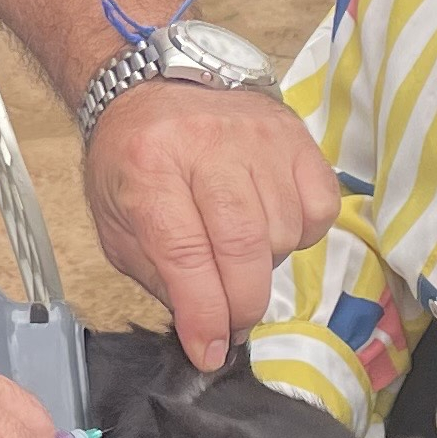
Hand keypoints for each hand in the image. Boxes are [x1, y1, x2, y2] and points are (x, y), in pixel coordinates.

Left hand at [84, 79, 341, 368]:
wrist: (151, 86)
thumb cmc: (132, 161)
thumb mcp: (118, 222)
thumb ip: (159, 278)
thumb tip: (205, 334)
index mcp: (148, 165)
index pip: (184, 252)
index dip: (203, 313)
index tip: (209, 351)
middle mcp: (206, 145)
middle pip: (243, 246)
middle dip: (240, 304)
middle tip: (231, 323)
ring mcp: (258, 136)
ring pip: (283, 232)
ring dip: (264, 264)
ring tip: (238, 252)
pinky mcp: (295, 135)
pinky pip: (318, 209)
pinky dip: (300, 233)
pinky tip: (270, 224)